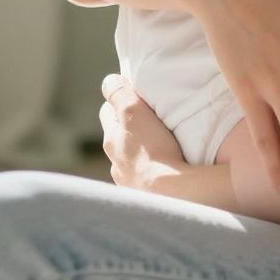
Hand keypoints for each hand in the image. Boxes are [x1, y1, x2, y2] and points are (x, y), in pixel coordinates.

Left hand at [101, 74, 185, 190]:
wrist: (172, 194)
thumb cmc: (152, 150)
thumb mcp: (133, 111)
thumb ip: (120, 94)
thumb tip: (109, 81)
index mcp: (112, 142)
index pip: (107, 112)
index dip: (118, 101)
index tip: (134, 96)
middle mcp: (116, 165)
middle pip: (119, 139)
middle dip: (130, 129)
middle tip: (149, 121)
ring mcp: (131, 184)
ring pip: (132, 162)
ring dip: (143, 153)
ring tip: (162, 147)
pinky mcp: (148, 198)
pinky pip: (147, 180)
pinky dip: (153, 173)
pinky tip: (167, 171)